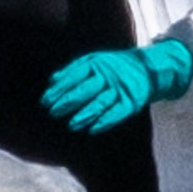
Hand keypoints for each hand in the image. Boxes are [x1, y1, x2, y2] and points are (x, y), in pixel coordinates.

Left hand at [41, 37, 192, 133]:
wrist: (147, 68)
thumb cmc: (112, 67)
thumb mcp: (93, 62)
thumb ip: (72, 71)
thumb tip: (52, 80)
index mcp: (97, 63)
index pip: (75, 76)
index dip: (59, 89)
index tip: (45, 101)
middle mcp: (109, 74)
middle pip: (86, 88)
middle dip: (69, 101)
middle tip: (53, 112)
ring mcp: (121, 88)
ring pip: (101, 102)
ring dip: (85, 114)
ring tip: (72, 125)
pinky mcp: (132, 101)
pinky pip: (118, 113)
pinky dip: (105, 121)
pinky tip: (92, 130)